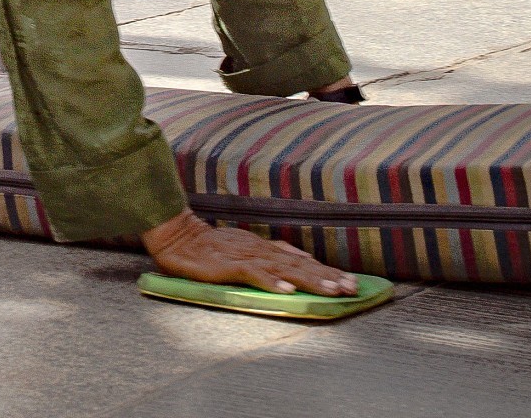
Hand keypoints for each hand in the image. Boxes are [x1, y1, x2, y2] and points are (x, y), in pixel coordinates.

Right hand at [140, 210, 352, 296]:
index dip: (327, 271)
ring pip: (284, 270)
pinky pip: (254, 275)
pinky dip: (272, 283)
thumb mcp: (247, 249)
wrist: (178, 238)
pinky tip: (288, 292)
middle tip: (352, 288)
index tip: (351, 282)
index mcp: (266, 249)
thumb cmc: (212, 248)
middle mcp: (261, 252)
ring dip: (309, 281)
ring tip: (331, 291)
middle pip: (300, 266)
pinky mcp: (230, 266)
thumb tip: (305, 260)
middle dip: (328, 277)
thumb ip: (275, 254)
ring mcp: (246, 258)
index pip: (303, 262)